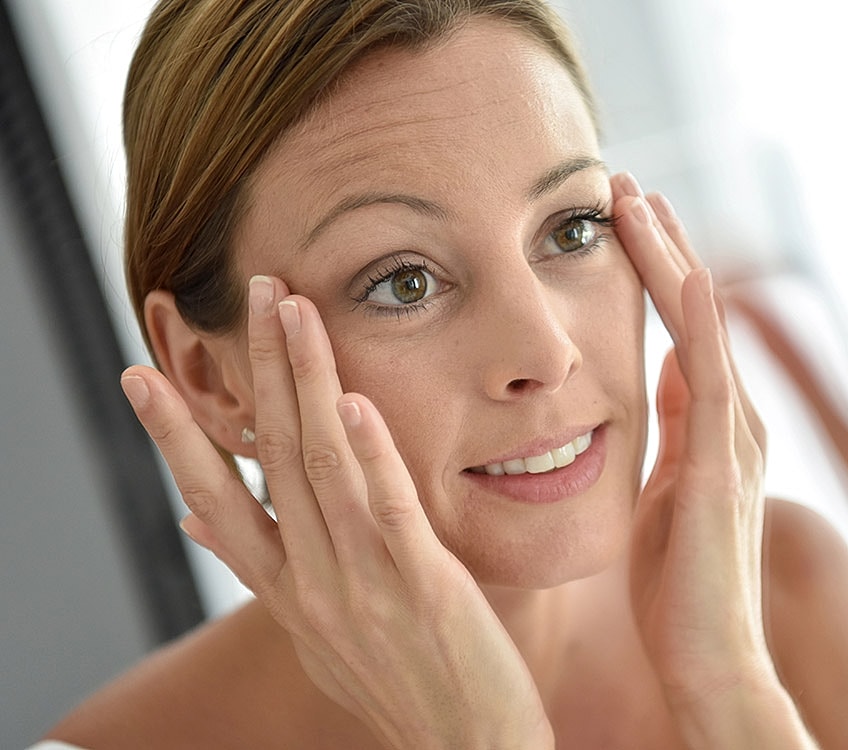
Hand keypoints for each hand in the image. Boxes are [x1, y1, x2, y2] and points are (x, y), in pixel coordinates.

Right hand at [120, 275, 549, 749]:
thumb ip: (261, 570)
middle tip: (246, 292)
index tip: (145, 377)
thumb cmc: (397, 683)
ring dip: (305, 382)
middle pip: (270, 459)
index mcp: (287, 587)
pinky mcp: (423, 585)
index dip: (177, 435)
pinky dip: (370, 453)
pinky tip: (356, 400)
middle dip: (255, 370)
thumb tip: (200, 520)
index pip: (216, 498)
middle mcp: (312, 579)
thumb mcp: (312, 629)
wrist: (464, 748)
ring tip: (291, 311)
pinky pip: (389, 511)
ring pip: (320, 465)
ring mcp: (364, 581)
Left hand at [610, 174, 808, 747]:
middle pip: (698, 312)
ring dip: (671, 261)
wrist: (709, 660)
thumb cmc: (682, 590)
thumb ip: (674, 433)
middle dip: (662, 245)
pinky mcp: (722, 468)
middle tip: (625, 185)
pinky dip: (702, 324)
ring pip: (704, 327)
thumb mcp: (667, 491)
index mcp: (716, 428)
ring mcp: (735, 441)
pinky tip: (689, 275)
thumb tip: (664, 375)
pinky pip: (712, 381)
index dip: (657, 272)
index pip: (685, 328)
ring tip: (637, 200)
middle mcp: (735, 421)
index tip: (626, 221)